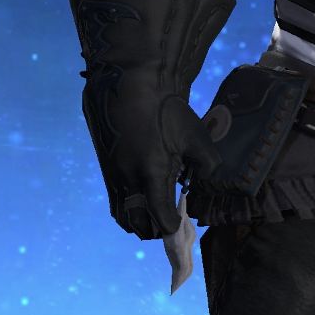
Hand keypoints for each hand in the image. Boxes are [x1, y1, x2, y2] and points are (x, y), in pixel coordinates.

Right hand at [83, 83, 222, 239]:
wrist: (130, 85)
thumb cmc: (166, 109)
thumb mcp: (196, 135)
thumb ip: (207, 164)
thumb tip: (208, 181)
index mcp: (152, 173)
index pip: (160, 217)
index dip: (171, 226)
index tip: (180, 224)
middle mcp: (129, 179)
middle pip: (137, 223)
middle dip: (153, 229)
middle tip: (168, 224)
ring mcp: (114, 174)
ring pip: (121, 214)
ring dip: (138, 221)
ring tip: (154, 216)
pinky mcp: (106, 167)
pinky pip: (114, 199)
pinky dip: (126, 208)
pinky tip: (141, 200)